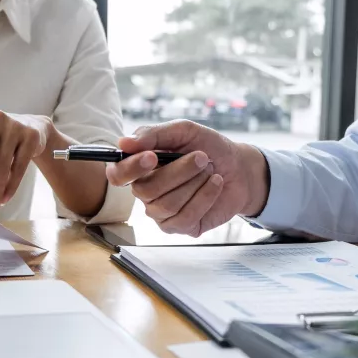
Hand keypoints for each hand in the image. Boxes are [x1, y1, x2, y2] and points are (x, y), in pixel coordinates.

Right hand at [104, 120, 268, 236]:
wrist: (240, 169)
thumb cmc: (209, 148)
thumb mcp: (184, 131)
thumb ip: (153, 134)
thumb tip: (123, 143)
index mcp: (140, 167)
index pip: (117, 174)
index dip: (130, 168)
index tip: (152, 157)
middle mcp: (146, 192)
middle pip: (147, 190)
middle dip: (179, 171)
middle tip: (202, 157)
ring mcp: (161, 212)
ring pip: (167, 204)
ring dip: (194, 183)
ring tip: (210, 171)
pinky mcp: (181, 226)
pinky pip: (185, 217)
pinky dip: (205, 197)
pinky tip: (215, 184)